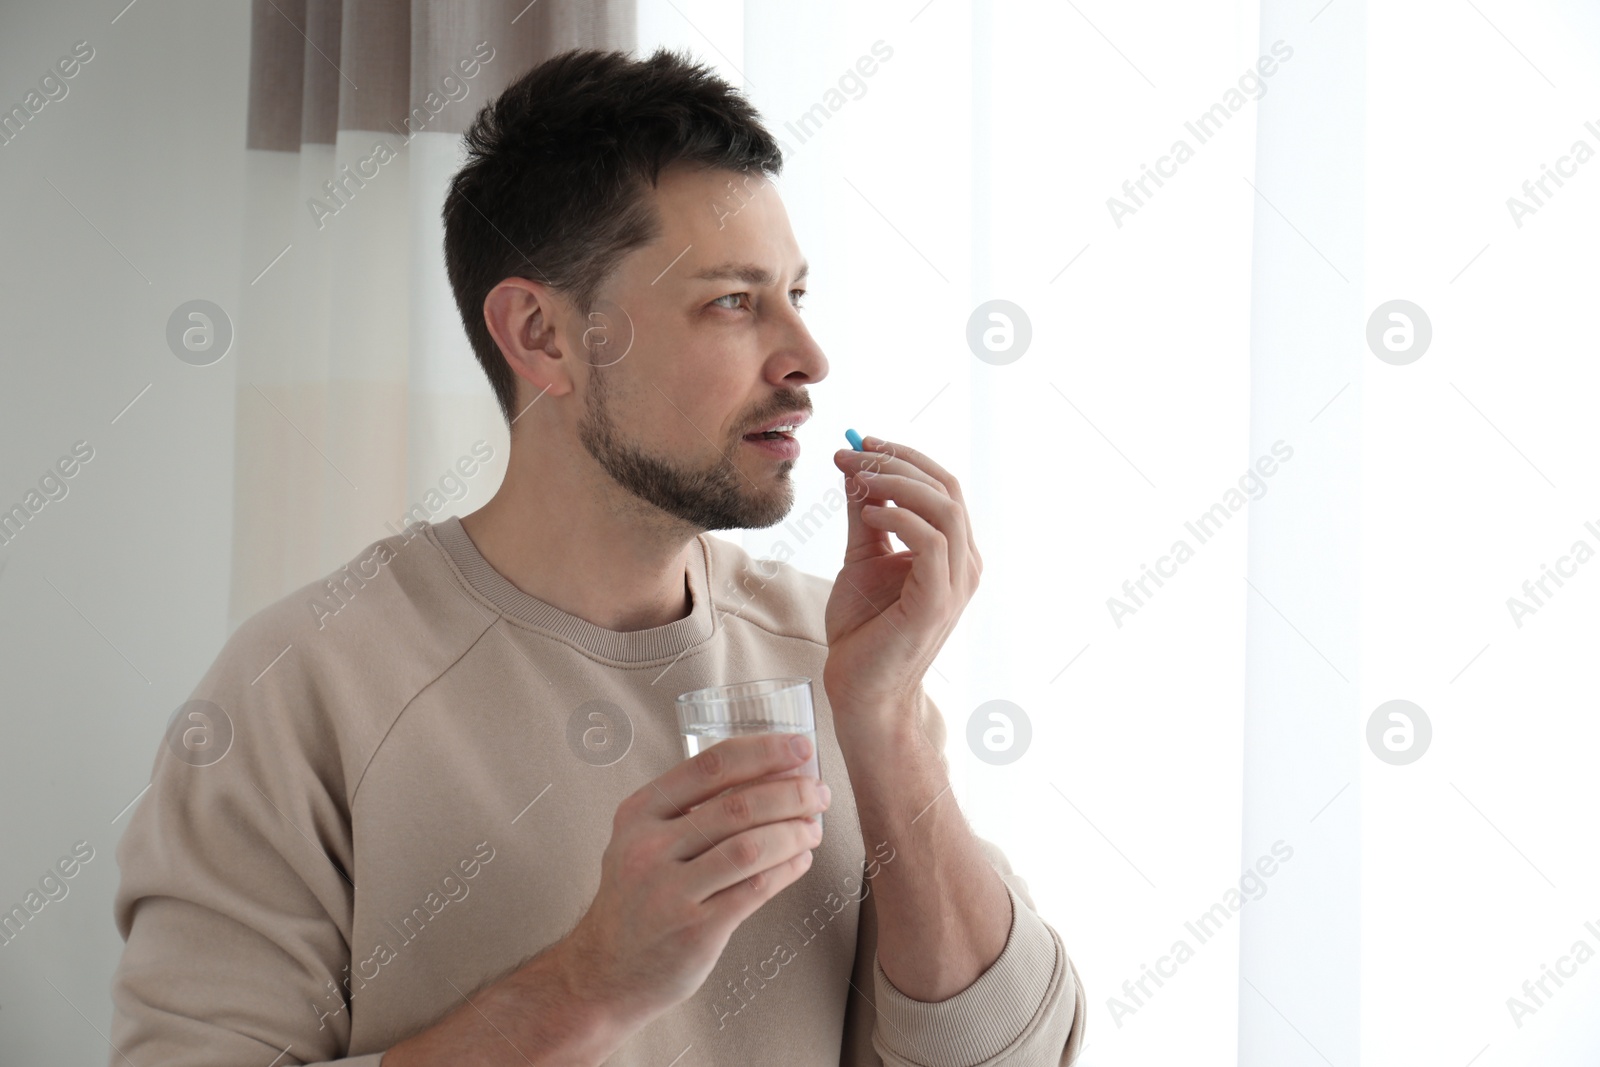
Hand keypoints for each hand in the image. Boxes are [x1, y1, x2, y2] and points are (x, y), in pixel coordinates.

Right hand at [561, 732, 830, 1024]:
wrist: (605, 970)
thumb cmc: (638, 897)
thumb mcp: (643, 840)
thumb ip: (690, 809)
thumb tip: (771, 775)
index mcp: (639, 812)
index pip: (710, 766)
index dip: (763, 752)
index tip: (800, 747)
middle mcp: (650, 847)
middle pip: (738, 806)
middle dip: (791, 794)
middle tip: (819, 792)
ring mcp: (670, 891)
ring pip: (750, 847)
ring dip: (794, 832)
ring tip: (814, 828)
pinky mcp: (694, 929)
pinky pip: (755, 889)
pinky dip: (786, 869)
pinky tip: (800, 859)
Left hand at [824, 437, 982, 720]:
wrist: (861, 690)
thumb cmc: (864, 630)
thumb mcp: (861, 557)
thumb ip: (864, 514)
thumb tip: (855, 466)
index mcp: (952, 550)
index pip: (940, 485)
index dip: (902, 456)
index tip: (860, 442)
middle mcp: (964, 562)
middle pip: (946, 487)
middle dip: (897, 461)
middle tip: (854, 451)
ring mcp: (956, 583)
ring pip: (944, 508)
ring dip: (898, 483)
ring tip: (859, 480)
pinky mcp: (938, 601)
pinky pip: (931, 542)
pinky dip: (900, 517)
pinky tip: (867, 512)